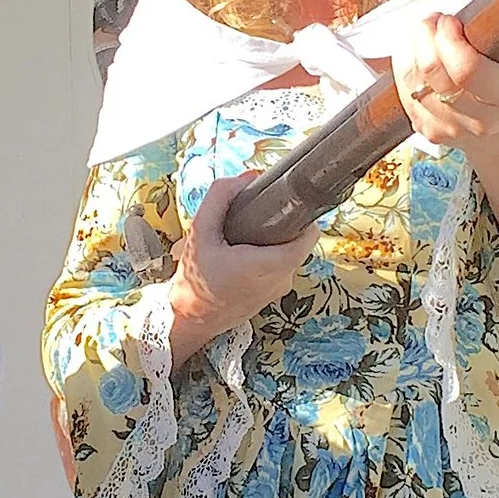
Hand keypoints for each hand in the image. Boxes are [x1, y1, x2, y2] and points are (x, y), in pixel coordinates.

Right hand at [167, 175, 319, 368]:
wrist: (189, 320)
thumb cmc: (194, 280)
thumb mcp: (199, 232)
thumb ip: (220, 198)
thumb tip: (247, 177)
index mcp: (269, 264)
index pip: (309, 233)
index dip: (301, 213)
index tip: (282, 202)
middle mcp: (282, 279)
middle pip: (297, 239)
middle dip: (279, 224)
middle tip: (252, 217)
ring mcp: (279, 289)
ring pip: (287, 252)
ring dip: (270, 240)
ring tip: (242, 236)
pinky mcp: (272, 295)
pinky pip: (279, 266)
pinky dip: (265, 255)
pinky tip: (241, 252)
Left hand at [393, 13, 498, 151]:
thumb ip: (495, 33)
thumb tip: (459, 9)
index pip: (466, 69)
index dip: (448, 38)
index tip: (449, 20)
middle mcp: (481, 119)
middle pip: (432, 73)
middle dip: (425, 35)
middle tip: (433, 21)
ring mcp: (452, 129)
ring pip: (412, 81)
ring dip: (410, 48)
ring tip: (424, 34)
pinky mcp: (429, 131)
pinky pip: (403, 94)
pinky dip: (404, 68)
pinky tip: (416, 55)